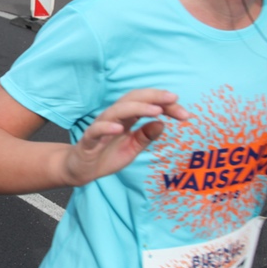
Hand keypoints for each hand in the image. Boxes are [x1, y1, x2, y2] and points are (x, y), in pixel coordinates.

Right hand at [60, 89, 189, 186]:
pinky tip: (120, 128)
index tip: (184, 113)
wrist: (81, 170)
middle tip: (173, 99)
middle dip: (153, 97)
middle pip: (132, 99)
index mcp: (126, 118)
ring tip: (155, 110)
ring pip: (116, 111)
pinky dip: (107, 127)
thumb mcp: (133, 147)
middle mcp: (113, 118)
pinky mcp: (88, 140)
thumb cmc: (107, 155)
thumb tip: (163, 123)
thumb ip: (146, 135)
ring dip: (136, 108)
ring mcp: (100, 127)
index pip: (146, 103)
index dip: (165, 105)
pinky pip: (96, 130)